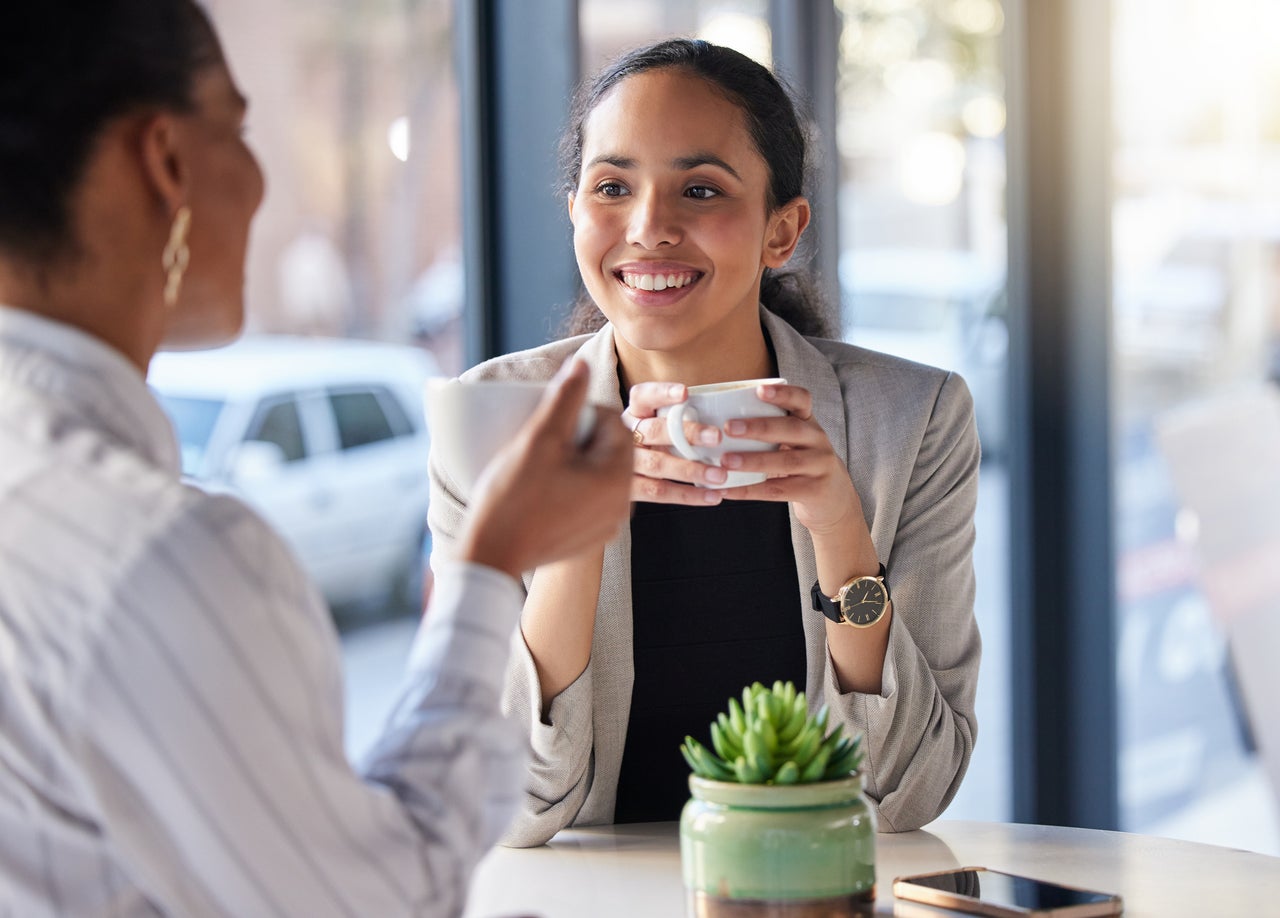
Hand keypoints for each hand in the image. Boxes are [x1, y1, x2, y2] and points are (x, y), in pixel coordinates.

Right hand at [458, 361, 633, 577]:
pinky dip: (569, 488)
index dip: (579, 414)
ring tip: (538, 467)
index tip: (549, 424)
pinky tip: (540, 491)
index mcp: (618, 477)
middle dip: (577, 438)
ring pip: (597, 474)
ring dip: (572, 462)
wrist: (491, 556)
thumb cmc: (513, 499)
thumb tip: (581, 364)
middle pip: (607, 448)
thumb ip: (564, 398)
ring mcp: (607, 524)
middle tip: (542, 444)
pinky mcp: (590, 538)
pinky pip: (588, 499)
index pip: (613, 422)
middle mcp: (622, 504)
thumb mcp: (539, 439)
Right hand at [624, 381, 730, 504]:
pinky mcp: (628, 488)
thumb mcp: (659, 422)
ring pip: (657, 465)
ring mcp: (625, 462)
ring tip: (720, 475)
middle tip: (717, 437)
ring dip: (691, 470)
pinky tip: (712, 496)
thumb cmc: (656, 441)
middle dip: (687, 433)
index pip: (643, 396)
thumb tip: (730, 410)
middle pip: (653, 431)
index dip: (662, 393)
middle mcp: (626, 435)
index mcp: (635, 413)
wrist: (619, 474)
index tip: (685, 393)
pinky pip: (658, 492)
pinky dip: (688, 495)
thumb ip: (682, 416)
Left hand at [712, 383, 863, 535]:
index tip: (759, 390)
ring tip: (725, 461)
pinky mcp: (815, 490)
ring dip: (753, 461)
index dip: (782, 394)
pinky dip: (750, 490)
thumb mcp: (794, 441)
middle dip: (758, 427)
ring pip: (786, 461)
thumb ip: (769, 428)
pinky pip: (779, 490)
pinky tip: (727, 490)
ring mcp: (819, 465)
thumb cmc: (800, 464)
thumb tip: (716, 420)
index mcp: (808, 422)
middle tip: (728, 427)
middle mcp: (818, 440)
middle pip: (791, 429)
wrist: (833, 498)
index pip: (801, 400)